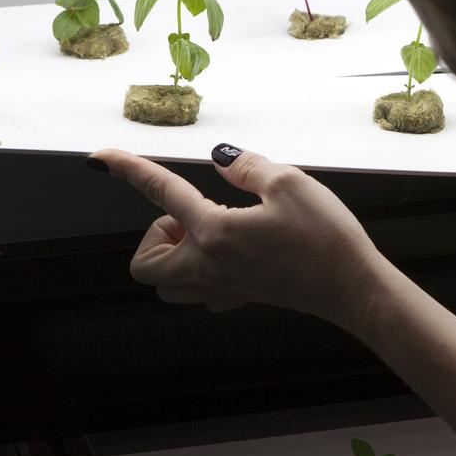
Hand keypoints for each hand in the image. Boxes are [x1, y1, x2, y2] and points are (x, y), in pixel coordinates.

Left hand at [88, 145, 391, 328]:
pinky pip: (198, 293)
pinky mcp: (242, 298)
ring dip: (173, 254)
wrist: (354, 289)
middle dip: (156, 233)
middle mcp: (210, 267)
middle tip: (191, 214)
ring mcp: (223, 290)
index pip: (160, 193)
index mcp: (215, 232)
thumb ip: (246, 165)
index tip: (100, 156)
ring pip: (166, 284)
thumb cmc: (326, 237)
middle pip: (145, 262)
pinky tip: (232, 252)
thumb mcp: (289, 182)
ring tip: (209, 232)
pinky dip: (200, 271)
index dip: (128, 169)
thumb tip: (220, 157)